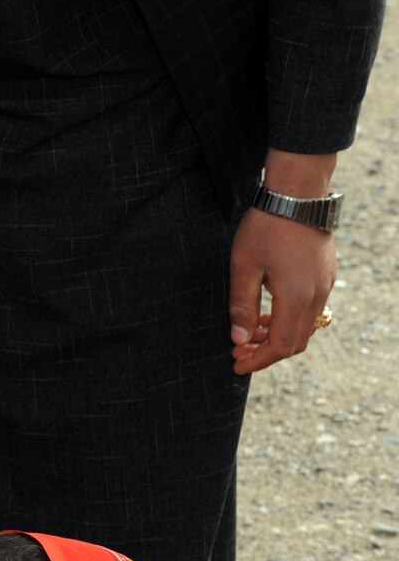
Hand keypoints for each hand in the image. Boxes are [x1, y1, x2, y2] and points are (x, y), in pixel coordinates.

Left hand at [229, 151, 337, 374]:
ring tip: (248, 333)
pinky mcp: (324, 275)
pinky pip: (309, 309)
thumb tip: (239, 339)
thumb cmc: (266, 228)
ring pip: (304, 326)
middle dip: (266, 351)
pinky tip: (267, 312)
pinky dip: (288, 319)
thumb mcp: (243, 266)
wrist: (297, 196)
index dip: (259, 360)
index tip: (236, 364)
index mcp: (297, 298)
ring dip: (277, 335)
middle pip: (296, 341)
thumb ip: (242, 306)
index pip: (282, 346)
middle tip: (238, 350)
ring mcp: (325, 285)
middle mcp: (317, 296)